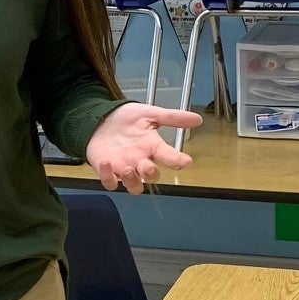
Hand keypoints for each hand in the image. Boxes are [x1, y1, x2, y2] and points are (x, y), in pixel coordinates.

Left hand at [85, 103, 200, 194]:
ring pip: (134, 186)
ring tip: (128, 169)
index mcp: (153, 147)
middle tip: (148, 167)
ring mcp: (125, 168)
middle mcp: (141, 161)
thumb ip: (172, 117)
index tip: (186, 162)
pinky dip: (108, 177)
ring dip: (132, 181)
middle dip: (151, 174)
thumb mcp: (149, 113)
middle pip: (151, 176)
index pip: (169, 157)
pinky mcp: (108, 171)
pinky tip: (106, 162)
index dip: (178, 161)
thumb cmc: (126, 118)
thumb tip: (197, 119)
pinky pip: (110, 183)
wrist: (101, 118)